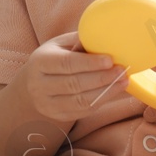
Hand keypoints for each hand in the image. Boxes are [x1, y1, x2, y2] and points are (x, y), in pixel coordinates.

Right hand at [20, 32, 134, 126]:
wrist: (32, 84)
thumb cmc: (53, 58)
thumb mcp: (61, 44)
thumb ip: (80, 41)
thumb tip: (107, 39)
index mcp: (40, 62)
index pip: (66, 63)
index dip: (89, 63)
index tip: (110, 60)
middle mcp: (39, 85)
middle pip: (74, 84)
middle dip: (102, 78)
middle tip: (122, 70)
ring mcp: (47, 103)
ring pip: (80, 101)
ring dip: (105, 92)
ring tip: (123, 81)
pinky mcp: (57, 115)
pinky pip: (82, 111)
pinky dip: (101, 101)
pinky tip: (114, 91)